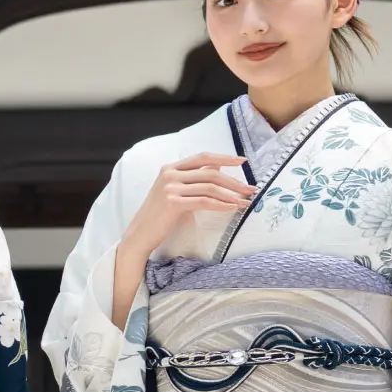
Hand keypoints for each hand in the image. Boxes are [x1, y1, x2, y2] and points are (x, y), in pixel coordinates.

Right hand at [110, 153, 254, 325]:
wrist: (140, 234)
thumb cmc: (159, 214)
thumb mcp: (175, 191)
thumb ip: (193, 178)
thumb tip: (217, 167)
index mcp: (170, 168)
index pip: (202, 157)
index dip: (224, 157)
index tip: (243, 161)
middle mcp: (169, 174)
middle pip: (210, 172)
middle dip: (234, 180)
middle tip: (251, 188)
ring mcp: (170, 187)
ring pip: (210, 187)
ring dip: (232, 194)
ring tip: (246, 201)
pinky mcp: (173, 203)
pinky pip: (204, 201)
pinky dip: (221, 204)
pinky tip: (233, 207)